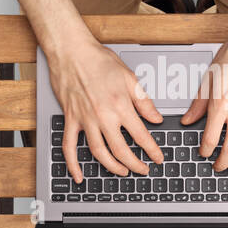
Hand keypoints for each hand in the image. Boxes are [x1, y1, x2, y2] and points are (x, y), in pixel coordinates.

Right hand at [48, 37, 163, 184]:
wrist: (71, 51)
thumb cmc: (99, 60)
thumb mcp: (129, 77)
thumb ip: (144, 101)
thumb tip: (156, 118)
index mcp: (121, 105)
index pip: (141, 135)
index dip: (152, 150)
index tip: (158, 158)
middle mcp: (103, 116)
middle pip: (121, 150)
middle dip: (135, 164)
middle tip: (143, 170)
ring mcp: (85, 120)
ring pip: (99, 153)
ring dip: (112, 167)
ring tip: (123, 172)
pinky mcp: (70, 119)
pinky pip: (69, 147)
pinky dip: (73, 164)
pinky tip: (79, 176)